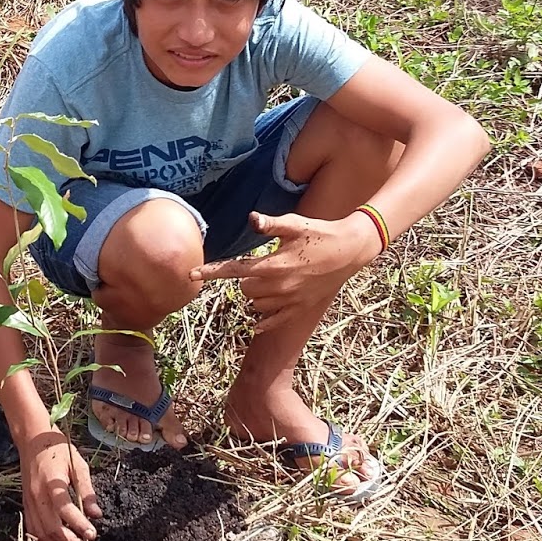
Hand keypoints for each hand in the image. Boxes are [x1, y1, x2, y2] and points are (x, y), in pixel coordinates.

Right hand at [18, 431, 101, 540]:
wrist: (33, 441)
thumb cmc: (58, 450)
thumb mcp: (78, 465)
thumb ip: (87, 491)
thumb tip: (97, 514)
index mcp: (52, 482)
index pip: (64, 509)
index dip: (78, 525)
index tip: (92, 535)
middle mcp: (37, 495)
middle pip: (51, 527)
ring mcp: (29, 502)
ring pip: (40, 533)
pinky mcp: (25, 506)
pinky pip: (32, 530)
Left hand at [190, 210, 380, 332]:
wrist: (351, 250)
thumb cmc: (320, 232)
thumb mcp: (295, 224)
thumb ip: (271, 224)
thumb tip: (251, 219)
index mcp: (273, 265)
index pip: (234, 270)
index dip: (211, 272)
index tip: (191, 275)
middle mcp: (279, 286)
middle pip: (244, 289)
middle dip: (244, 278)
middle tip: (259, 264)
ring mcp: (290, 300)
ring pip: (256, 303)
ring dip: (255, 294)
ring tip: (270, 278)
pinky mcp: (300, 308)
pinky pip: (274, 322)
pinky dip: (263, 321)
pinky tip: (256, 321)